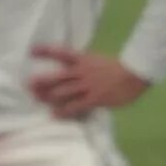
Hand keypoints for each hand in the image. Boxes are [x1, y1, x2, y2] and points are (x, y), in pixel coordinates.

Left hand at [28, 46, 151, 118]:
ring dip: (49, 96)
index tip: (32, 51)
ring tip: (38, 99)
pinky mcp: (94, 98)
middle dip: (42, 81)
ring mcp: (87, 86)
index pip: (61, 53)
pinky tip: (55, 115)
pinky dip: (64, 111)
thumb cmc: (120, 69)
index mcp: (83, 60)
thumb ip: (87, 67)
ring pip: (63, 91)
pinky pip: (75, 106)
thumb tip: (76, 74)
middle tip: (29, 85)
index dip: (46, 51)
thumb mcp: (99, 62)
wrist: (135, 73)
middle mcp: (82, 72)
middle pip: (57, 77)